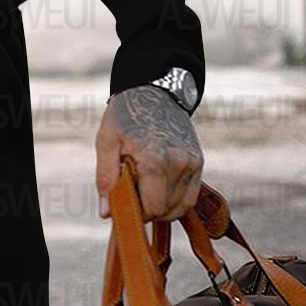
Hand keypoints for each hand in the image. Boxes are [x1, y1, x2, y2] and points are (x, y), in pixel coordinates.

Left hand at [96, 85, 203, 222]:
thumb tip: (106, 213)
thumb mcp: (106, 142)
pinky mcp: (199, 161)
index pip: (152, 209)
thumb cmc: (125, 116)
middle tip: (132, 191)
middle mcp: (179, 163)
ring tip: (145, 189)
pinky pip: (190, 196)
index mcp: (155, 159)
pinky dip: (175, 201)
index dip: (136, 213)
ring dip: (162, 207)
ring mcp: (192, 162)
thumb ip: (106, 179)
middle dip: (147, 210)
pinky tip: (159, 190)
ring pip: (180, 206)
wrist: (154, 91)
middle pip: (166, 210)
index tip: (123, 202)